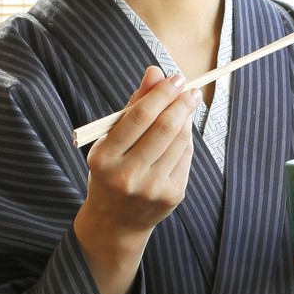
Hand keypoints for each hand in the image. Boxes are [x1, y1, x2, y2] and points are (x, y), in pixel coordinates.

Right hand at [75, 66, 197, 243]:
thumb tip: (155, 72)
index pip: (138, 118)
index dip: (161, 94)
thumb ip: (132, 106)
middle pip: (164, 128)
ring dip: (187, 118)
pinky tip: (184, 128)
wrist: (116, 222)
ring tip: (188, 103)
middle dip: (181, 103)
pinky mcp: (172, 195)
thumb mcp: (110, 141)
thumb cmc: (110, 171)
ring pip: (179, 141)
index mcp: (103, 159)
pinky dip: (186, 139)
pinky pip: (185, 157)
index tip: (175, 78)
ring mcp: (152, 188)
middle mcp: (127, 175)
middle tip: (190, 88)